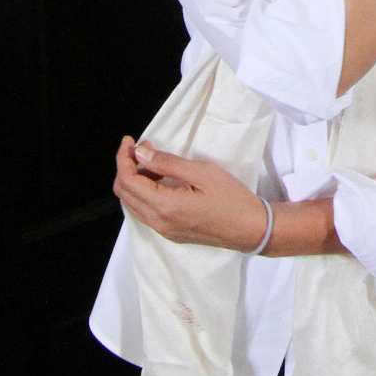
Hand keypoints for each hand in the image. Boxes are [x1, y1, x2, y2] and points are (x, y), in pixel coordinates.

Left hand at [113, 136, 268, 251]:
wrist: (252, 229)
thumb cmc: (233, 200)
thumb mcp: (203, 173)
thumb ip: (168, 163)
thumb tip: (141, 153)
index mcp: (164, 206)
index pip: (128, 180)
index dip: (123, 158)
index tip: (130, 141)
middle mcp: (158, 222)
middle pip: (123, 193)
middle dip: (125, 168)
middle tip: (140, 150)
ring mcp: (163, 230)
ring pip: (132, 204)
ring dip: (134, 182)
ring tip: (151, 164)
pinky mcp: (170, 233)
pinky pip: (144, 212)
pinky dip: (143, 194)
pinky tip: (159, 182)